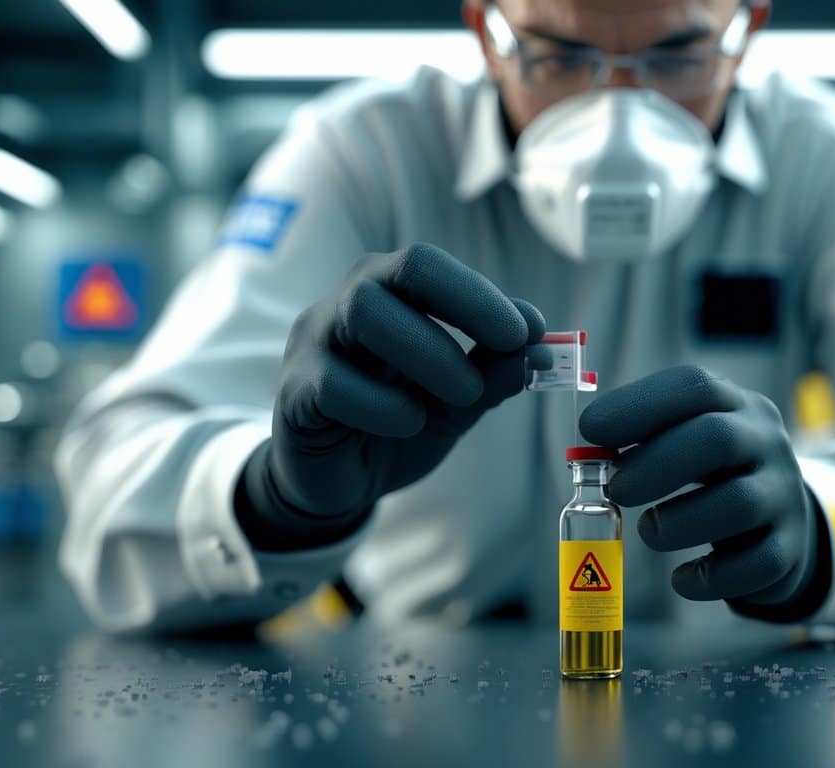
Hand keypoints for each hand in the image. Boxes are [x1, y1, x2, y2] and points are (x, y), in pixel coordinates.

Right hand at [236, 242, 544, 548]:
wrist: (340, 481)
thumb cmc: (398, 421)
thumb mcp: (458, 401)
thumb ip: (494, 372)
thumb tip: (541, 347)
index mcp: (388, 292)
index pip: (427, 264)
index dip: (481, 294)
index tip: (530, 332)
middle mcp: (346, 303)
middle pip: (396, 271)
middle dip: (463, 311)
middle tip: (504, 357)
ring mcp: (313, 343)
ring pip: (363, 313)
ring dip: (429, 355)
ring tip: (463, 397)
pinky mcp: (293, 393)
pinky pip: (334, 383)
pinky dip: (385, 406)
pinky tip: (408, 424)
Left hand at [579, 365, 831, 620]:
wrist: (781, 522)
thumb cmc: (714, 474)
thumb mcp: (689, 441)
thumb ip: (645, 439)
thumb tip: (589, 450)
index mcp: (735, 406)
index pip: (694, 386)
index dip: (638, 406)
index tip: (591, 429)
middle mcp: (767, 443)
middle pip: (718, 439)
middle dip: (657, 464)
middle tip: (617, 490)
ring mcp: (784, 495)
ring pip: (738, 503)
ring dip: (679, 522)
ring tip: (651, 531)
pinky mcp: (790, 548)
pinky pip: (755, 565)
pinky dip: (709, 578)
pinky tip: (681, 579)